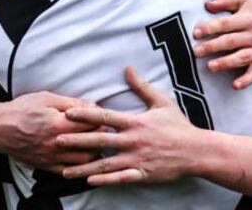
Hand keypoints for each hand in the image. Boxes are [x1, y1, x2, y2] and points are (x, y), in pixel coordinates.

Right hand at [0, 92, 97, 171]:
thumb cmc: (21, 110)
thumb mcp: (47, 98)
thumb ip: (71, 103)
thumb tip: (92, 105)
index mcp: (58, 125)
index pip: (91, 125)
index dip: (101, 120)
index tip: (102, 116)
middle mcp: (56, 144)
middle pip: (91, 144)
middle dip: (101, 136)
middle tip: (102, 129)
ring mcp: (51, 157)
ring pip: (84, 161)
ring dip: (93, 152)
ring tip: (94, 142)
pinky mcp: (45, 166)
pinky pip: (69, 171)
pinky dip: (80, 166)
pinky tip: (83, 158)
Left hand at [60, 67, 199, 185]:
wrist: (196, 151)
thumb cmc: (178, 126)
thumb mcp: (161, 102)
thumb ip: (142, 87)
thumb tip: (128, 69)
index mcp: (135, 123)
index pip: (106, 118)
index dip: (85, 115)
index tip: (67, 113)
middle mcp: (133, 141)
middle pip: (99, 141)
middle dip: (76, 142)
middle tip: (55, 142)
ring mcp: (136, 160)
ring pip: (105, 164)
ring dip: (84, 168)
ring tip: (64, 172)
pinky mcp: (142, 174)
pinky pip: (120, 179)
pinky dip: (105, 181)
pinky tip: (89, 182)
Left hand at [194, 0, 251, 89]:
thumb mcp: (245, 1)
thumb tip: (208, 4)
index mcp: (249, 19)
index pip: (227, 23)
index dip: (211, 28)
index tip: (196, 32)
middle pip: (232, 41)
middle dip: (213, 46)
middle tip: (197, 51)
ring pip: (241, 57)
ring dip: (225, 63)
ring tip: (210, 66)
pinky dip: (246, 81)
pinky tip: (235, 85)